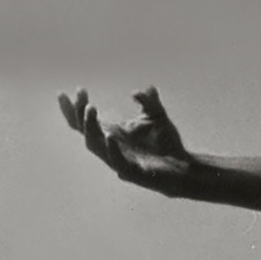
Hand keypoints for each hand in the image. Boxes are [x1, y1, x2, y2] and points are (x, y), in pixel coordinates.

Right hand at [57, 86, 193, 191]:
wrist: (182, 166)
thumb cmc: (166, 143)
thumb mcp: (158, 117)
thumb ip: (151, 102)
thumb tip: (148, 87)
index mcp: (112, 132)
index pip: (85, 120)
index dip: (77, 106)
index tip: (78, 88)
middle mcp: (110, 146)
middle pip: (85, 131)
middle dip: (80, 114)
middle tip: (84, 98)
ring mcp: (118, 159)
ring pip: (95, 145)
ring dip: (90, 127)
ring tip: (91, 108)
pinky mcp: (131, 172)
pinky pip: (117, 161)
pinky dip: (111, 148)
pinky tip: (110, 136)